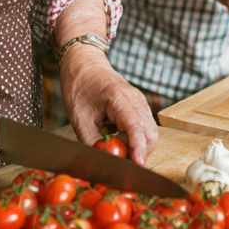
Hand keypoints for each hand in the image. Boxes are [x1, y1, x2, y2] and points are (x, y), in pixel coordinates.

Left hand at [59, 46, 158, 165]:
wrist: (84, 62)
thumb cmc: (79, 85)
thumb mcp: (79, 117)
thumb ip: (91, 142)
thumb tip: (101, 163)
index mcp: (119, 99)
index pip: (136, 128)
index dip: (138, 149)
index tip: (137, 165)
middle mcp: (136, 99)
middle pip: (150, 133)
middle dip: (140, 152)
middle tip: (120, 162)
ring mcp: (139, 101)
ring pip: (150, 131)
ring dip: (138, 146)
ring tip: (116, 149)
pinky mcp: (138, 104)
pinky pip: (144, 126)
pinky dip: (136, 138)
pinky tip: (119, 139)